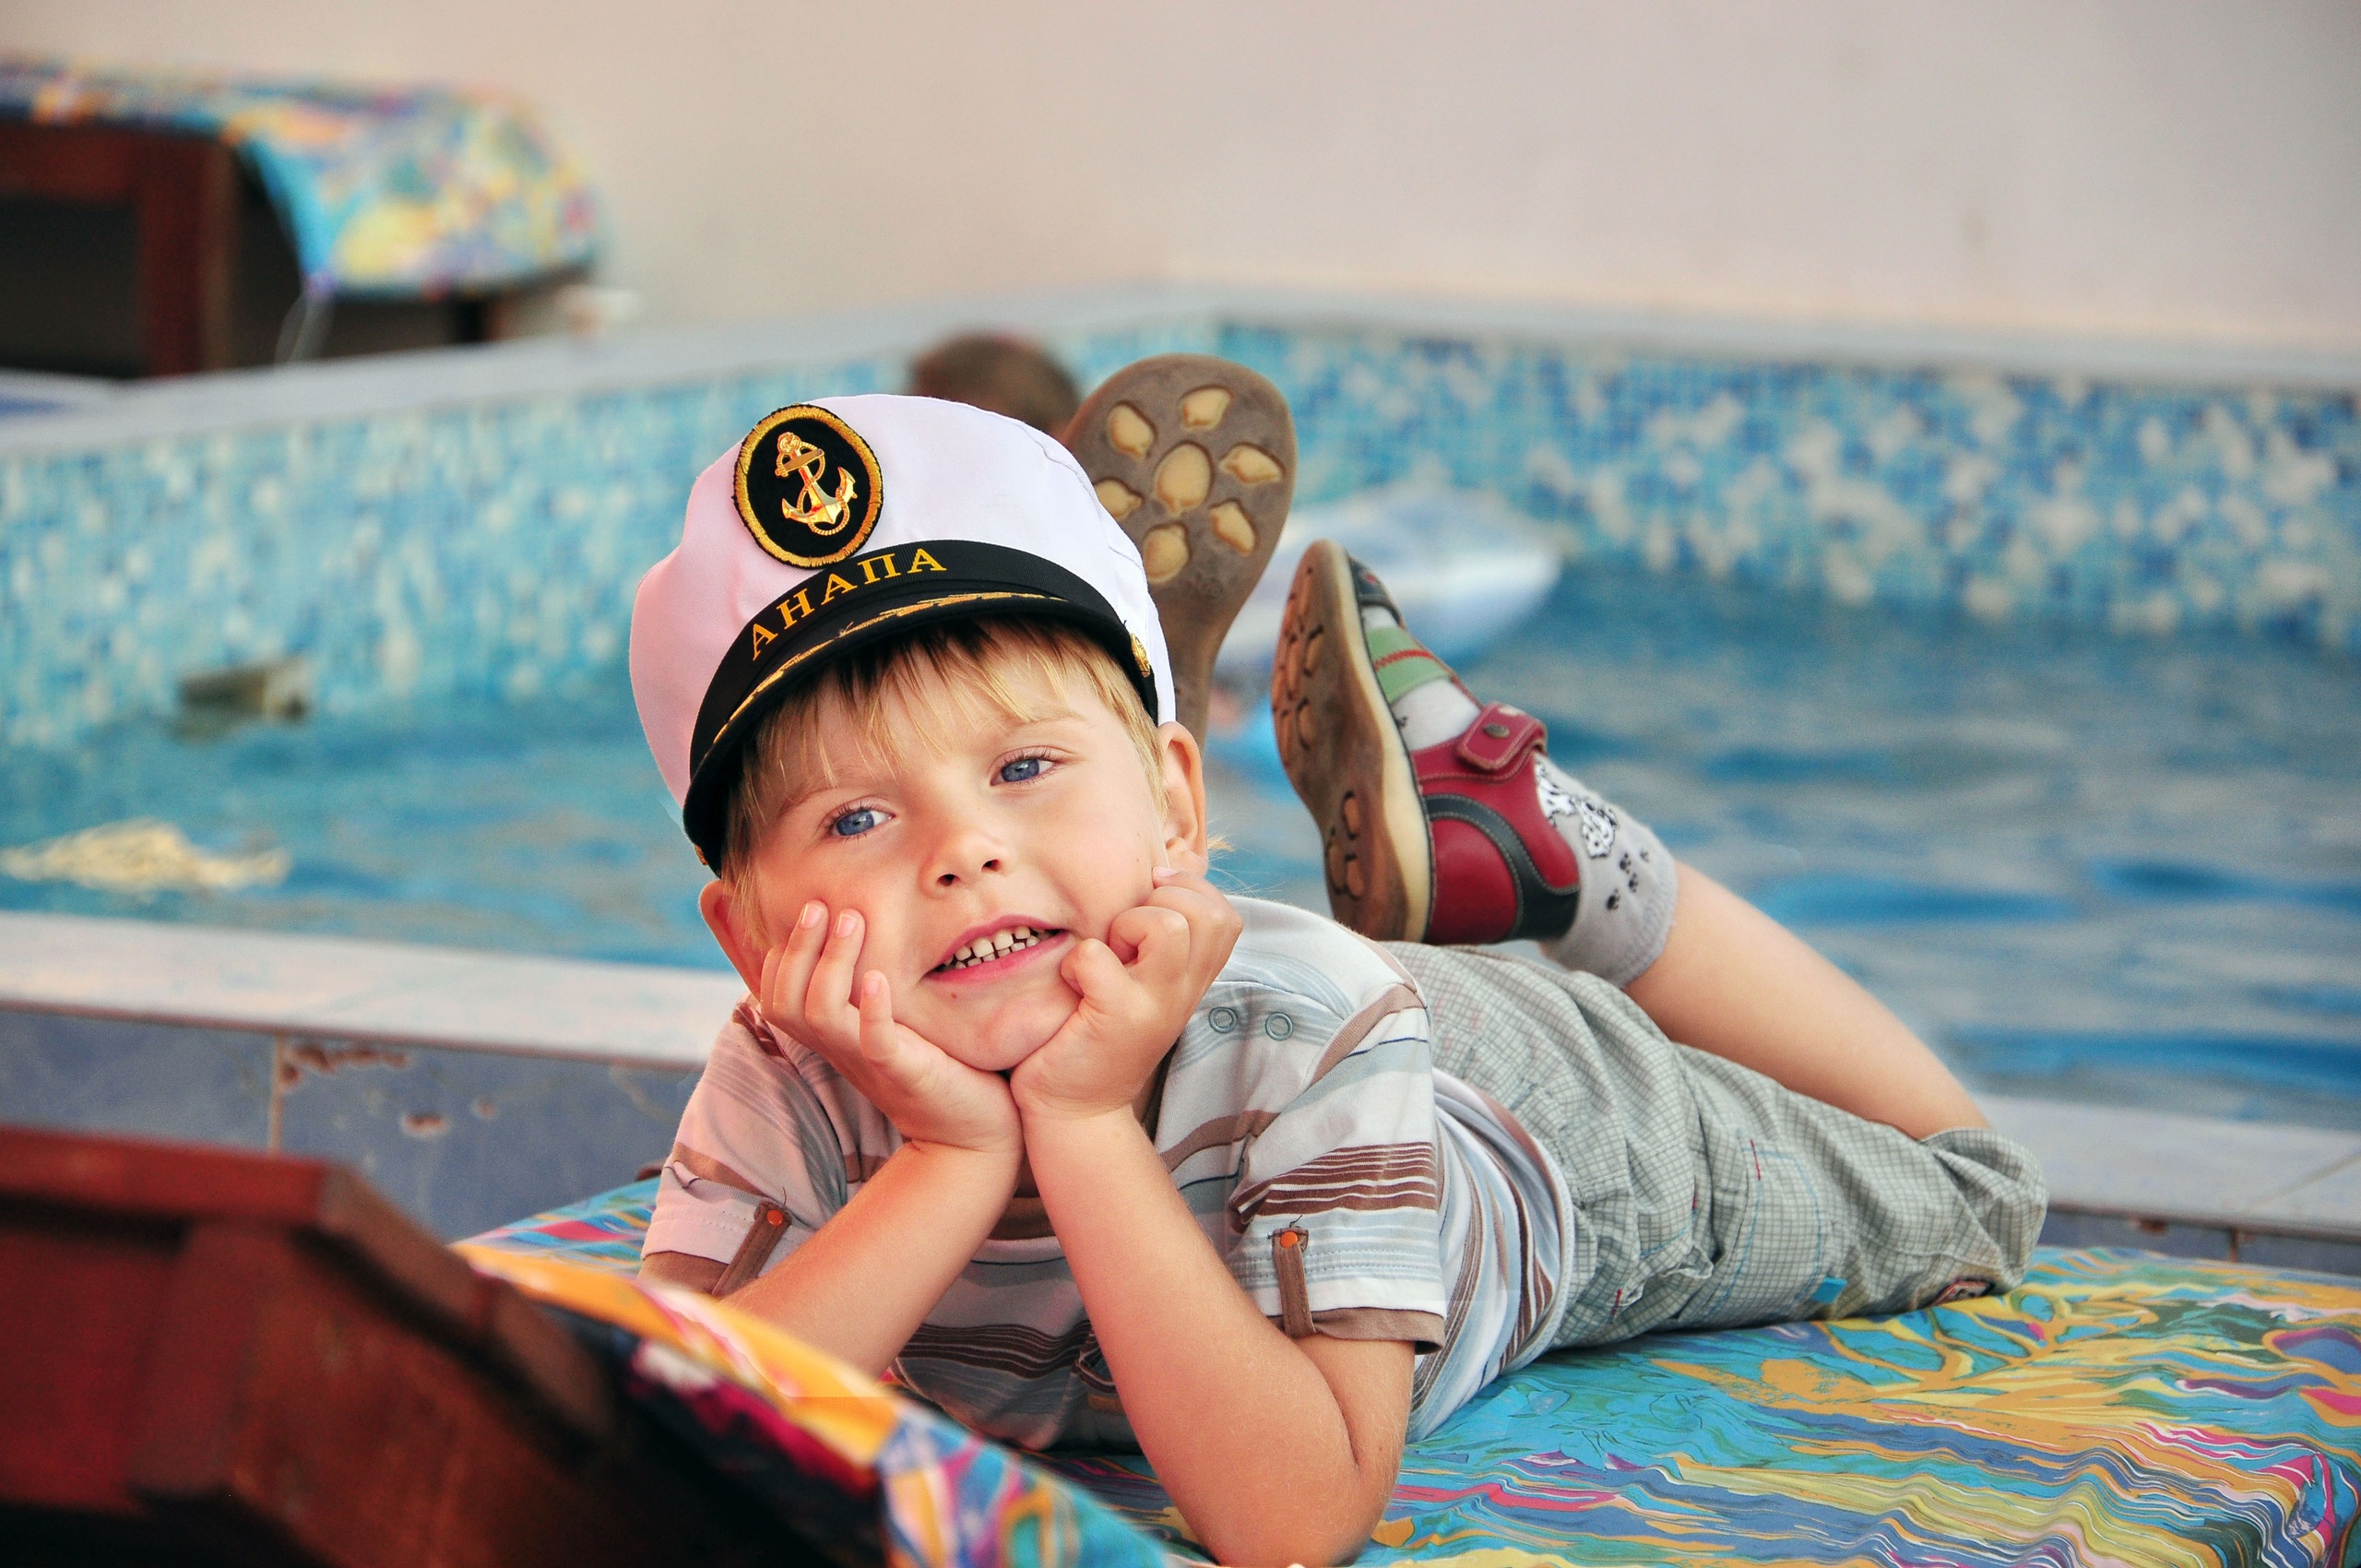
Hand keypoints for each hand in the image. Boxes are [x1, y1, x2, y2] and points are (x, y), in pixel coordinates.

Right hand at [759, 901, 1022, 1159]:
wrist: (972, 1132)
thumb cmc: (937, 1068)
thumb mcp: (893, 1025)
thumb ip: (870, 993)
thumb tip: (865, 940)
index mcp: (833, 1037)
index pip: (776, 997)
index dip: (780, 956)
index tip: (808, 912)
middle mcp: (840, 1049)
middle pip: (784, 1002)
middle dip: (797, 947)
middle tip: (821, 905)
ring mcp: (868, 1061)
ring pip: (818, 1013)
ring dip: (831, 962)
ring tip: (852, 921)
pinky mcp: (905, 1072)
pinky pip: (875, 1043)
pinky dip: (872, 1010)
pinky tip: (880, 978)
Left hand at [1012, 855, 1241, 1122]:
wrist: (1073, 1112)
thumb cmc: (1095, 1035)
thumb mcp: (1141, 987)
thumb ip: (1157, 944)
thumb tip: (1162, 874)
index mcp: (1192, 981)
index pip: (1226, 916)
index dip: (1189, 893)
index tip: (1147, 905)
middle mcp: (1183, 993)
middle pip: (1205, 912)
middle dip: (1157, 902)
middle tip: (1124, 936)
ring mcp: (1155, 1008)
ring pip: (1167, 926)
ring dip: (1126, 924)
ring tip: (1106, 955)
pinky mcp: (1115, 1019)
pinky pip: (1097, 958)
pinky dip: (1076, 962)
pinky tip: (1071, 984)